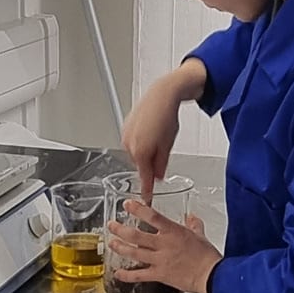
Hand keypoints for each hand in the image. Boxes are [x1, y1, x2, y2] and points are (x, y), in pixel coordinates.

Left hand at [109, 205, 221, 292]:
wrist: (211, 275)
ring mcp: (160, 260)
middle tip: (112, 225)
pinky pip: (139, 275)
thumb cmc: (208, 257)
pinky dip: (126, 275)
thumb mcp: (201, 235)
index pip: (152, 216)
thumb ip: (194, 225)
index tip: (128, 204)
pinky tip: (117, 273)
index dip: (138, 209)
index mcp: (173, 232)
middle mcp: (163, 245)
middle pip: (136, 236)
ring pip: (134, 253)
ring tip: (112, 243)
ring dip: (120, 248)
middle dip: (120, 230)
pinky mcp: (159, 275)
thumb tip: (191, 217)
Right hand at [120, 62, 204, 202]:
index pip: (143, 178)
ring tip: (158, 136)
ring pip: (136, 153)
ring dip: (146, 150)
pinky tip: (151, 131)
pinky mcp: (125, 128)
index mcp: (141, 152)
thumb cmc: (166, 116)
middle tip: (162, 151)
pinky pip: (132, 142)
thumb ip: (161, 164)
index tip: (147, 197)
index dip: (146, 190)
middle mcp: (130, 145)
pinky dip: (141, 141)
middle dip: (150, 163)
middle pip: (140, 164)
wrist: (161, 95)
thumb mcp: (168, 145)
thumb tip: (158, 176)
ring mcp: (126, 136)